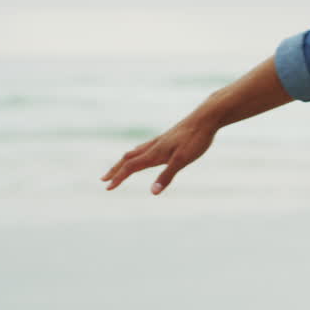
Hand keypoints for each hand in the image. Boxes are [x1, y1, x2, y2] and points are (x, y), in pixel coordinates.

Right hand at [100, 119, 215, 194]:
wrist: (206, 117)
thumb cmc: (196, 138)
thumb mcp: (183, 160)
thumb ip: (167, 176)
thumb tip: (153, 192)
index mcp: (155, 153)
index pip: (131, 167)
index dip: (119, 178)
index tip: (108, 188)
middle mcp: (154, 146)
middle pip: (128, 158)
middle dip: (115, 170)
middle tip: (104, 179)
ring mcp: (160, 140)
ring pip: (136, 151)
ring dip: (124, 161)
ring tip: (118, 168)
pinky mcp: (168, 137)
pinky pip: (146, 147)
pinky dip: (137, 153)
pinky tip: (143, 154)